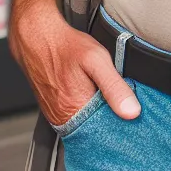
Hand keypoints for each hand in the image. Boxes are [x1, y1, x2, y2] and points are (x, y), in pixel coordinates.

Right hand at [11, 3, 139, 125]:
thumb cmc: (66, 47)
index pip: (105, 131)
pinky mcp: (53, 108)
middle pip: (95, 127)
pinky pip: (75, 115)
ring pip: (85, 122)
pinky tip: (93, 94)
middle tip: (122, 100)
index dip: (121, 123)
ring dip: (99, 112)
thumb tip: (132, 111)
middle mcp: (62, 118)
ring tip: (107, 95)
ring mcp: (56, 115)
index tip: (132, 113)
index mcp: (75, 111)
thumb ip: (115, 87)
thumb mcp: (97, 60)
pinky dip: (86, 108)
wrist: (38, 38)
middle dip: (111, 117)